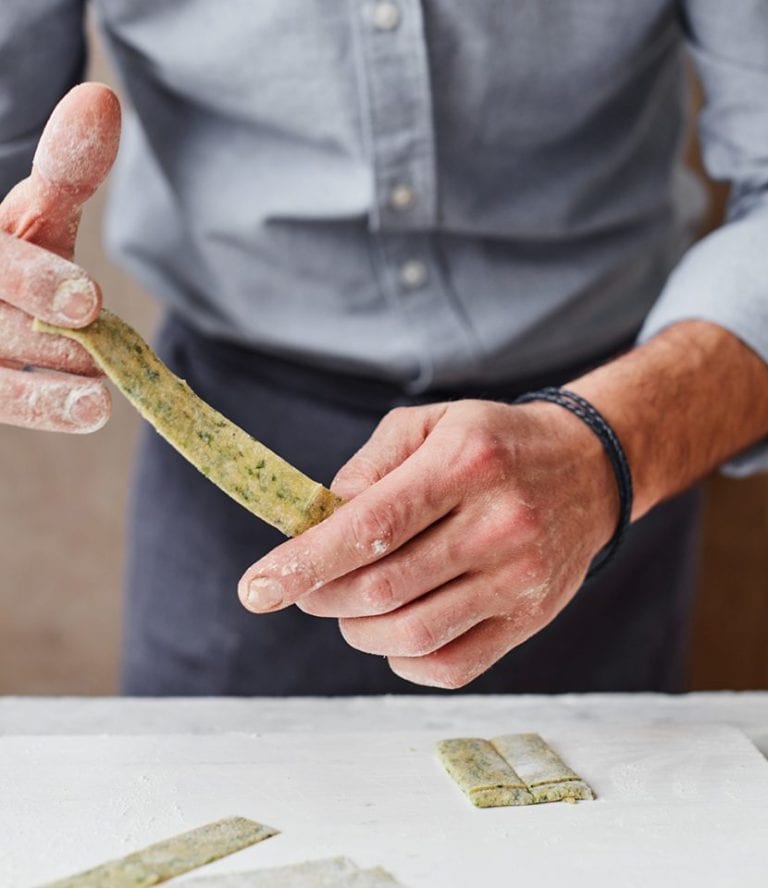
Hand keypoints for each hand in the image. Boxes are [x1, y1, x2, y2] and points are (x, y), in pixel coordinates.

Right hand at [0, 82, 120, 432]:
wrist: (2, 298)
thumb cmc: (15, 257)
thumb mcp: (36, 213)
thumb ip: (66, 171)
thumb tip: (102, 103)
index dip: (28, 276)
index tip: (87, 300)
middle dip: (37, 327)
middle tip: (93, 332)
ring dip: (37, 387)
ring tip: (99, 399)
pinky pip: (2, 399)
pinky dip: (40, 406)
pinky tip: (88, 410)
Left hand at [238, 399, 617, 687]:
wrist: (588, 471)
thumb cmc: (494, 444)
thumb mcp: (431, 424)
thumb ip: (369, 464)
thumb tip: (321, 519)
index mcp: (465, 465)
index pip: (371, 525)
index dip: (304, 561)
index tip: (255, 589)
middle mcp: (497, 525)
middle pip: (382, 588)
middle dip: (321, 595)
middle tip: (304, 585)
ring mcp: (518, 580)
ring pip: (411, 633)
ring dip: (356, 629)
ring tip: (348, 605)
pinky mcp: (529, 619)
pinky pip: (450, 666)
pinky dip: (402, 657)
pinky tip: (393, 628)